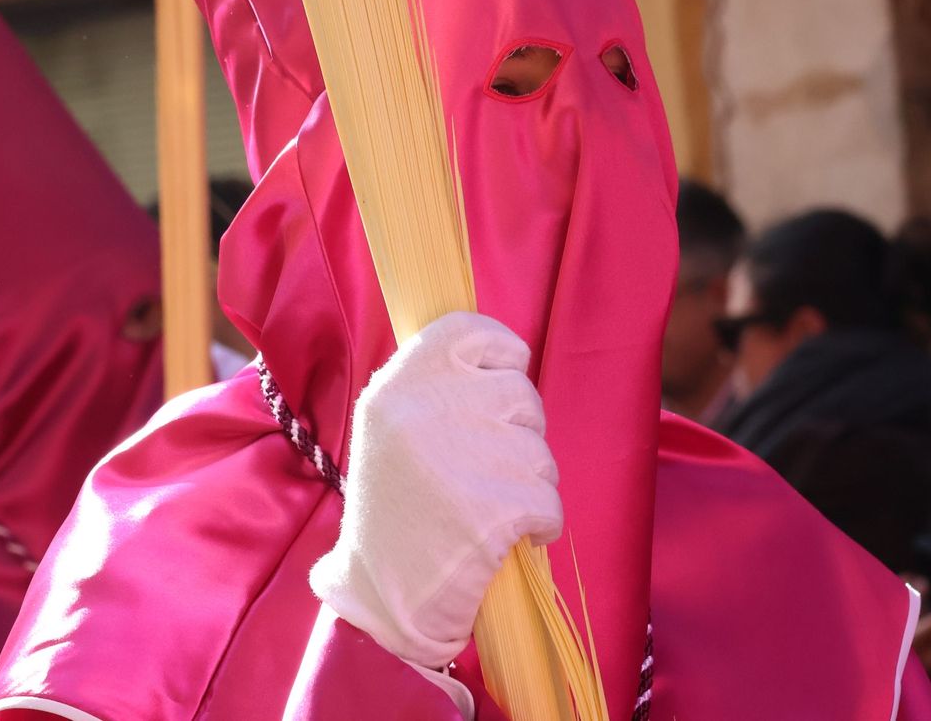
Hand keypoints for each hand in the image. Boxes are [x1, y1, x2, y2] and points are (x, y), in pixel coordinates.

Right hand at [309, 312, 561, 670]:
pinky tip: (507, 538)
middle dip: (519, 433)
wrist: (381, 599)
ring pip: (540, 450)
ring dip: (529, 482)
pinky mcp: (495, 508)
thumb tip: (503, 358)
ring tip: (487, 507)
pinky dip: (541, 523)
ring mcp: (461, 457)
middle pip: (520, 393)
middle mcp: (424, 410)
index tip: (497, 384)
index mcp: (396, 385)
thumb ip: (439, 388)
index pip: (472, 331)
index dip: (500, 356)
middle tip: (485, 469)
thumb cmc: (396, 512)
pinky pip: (550, 501)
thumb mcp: (392, 430)